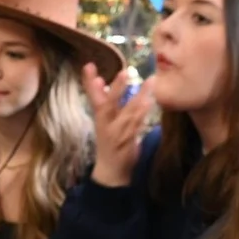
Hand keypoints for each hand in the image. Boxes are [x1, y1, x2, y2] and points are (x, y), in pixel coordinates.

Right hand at [82, 63, 155, 187]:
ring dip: (138, 98)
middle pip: (108, 105)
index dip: (89, 82)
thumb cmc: (109, 142)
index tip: (88, 66)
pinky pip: (136, 127)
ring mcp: (116, 135)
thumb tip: (99, 81)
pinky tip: (149, 104)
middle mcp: (105, 125)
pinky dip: (142, 116)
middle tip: (123, 72)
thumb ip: (103, 101)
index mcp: (99, 117)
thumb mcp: (103, 121)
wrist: (111, 172)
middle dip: (116, 89)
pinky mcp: (127, 143)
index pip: (92, 96)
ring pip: (127, 115)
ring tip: (148, 83)